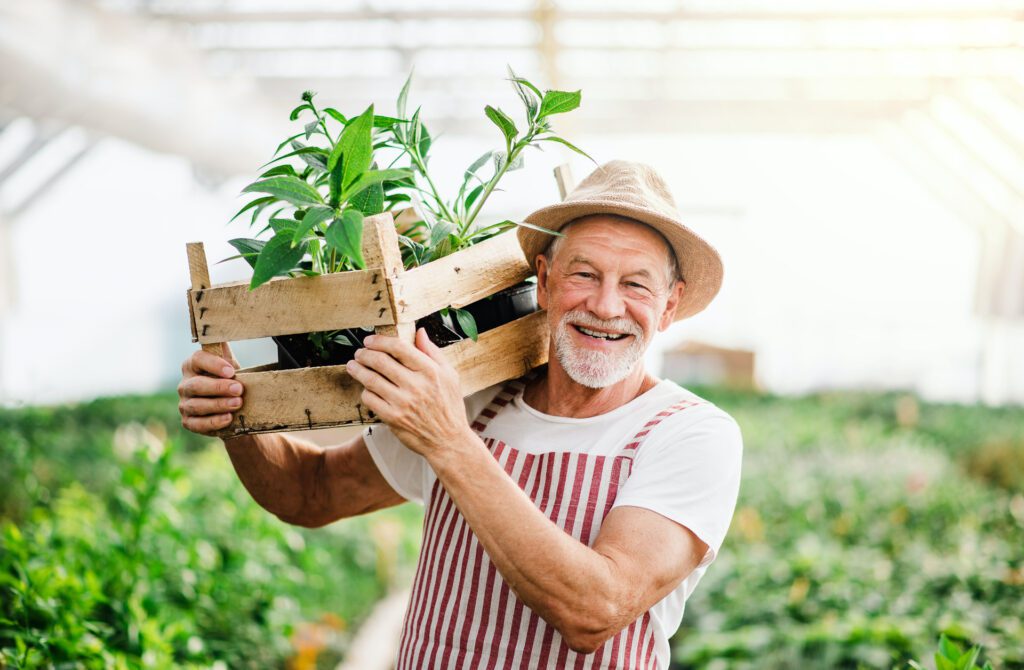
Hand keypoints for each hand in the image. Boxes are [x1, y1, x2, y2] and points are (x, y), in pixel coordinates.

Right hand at [178, 343, 242, 434]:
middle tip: (239, 389)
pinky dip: (213, 422)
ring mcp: (185, 404)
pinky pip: (197, 424)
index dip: (213, 365)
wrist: (232, 407)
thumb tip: (224, 328)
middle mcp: (185, 384)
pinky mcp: (188, 421)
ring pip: (197, 405)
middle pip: (197, 385)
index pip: (197, 360)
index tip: (231, 371)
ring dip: (218, 404)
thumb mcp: (229, 364)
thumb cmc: (229, 380)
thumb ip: (224, 349)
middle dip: (219, 387)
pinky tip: (228, 418)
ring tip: (238, 403)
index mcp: (192, 365)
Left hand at [345, 328, 471, 456]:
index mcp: (430, 371)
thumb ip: (433, 352)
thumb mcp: (450, 375)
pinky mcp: (392, 418)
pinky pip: (370, 399)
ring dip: (357, 370)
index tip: (370, 340)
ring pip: (370, 379)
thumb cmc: (450, 406)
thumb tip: (419, 332)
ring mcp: (402, 402)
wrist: (448, 440)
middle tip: (359, 353)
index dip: (380, 341)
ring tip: (353, 366)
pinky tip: (366, 388)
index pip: (398, 347)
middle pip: (380, 361)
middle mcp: (415, 385)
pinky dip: (365, 391)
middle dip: (364, 354)